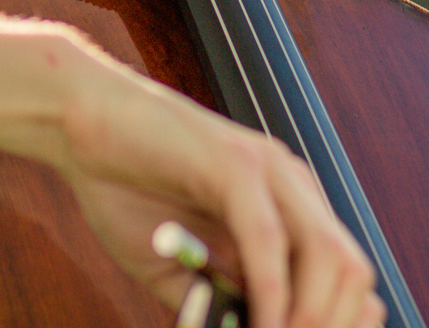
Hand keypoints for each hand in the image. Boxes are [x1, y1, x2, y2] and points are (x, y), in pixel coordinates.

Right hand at [0, 17, 383, 327]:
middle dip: (333, 326)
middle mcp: (292, 185)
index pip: (348, 278)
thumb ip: (216, 300)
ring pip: (328, 256)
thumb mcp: (176, 264)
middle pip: (353, 273)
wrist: (75, 120)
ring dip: (311, 316)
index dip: (342, 323)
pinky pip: (268, 238)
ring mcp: (267, 170)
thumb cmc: (120, 186)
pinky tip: (261, 321)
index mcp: (288, 206)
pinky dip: (270, 291)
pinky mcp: (233, 162)